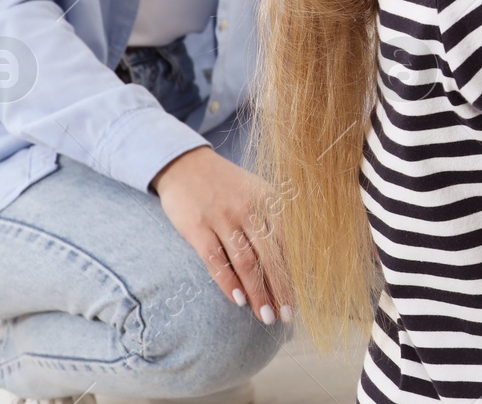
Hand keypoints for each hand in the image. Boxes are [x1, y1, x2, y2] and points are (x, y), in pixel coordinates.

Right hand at [151, 146, 292, 325]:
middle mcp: (249, 208)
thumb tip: (290, 259)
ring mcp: (223, 217)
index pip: (286, 244)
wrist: (184, 163)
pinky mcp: (197, 227)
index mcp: (268, 200)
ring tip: (265, 316)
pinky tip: (238, 301)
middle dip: (279, 290)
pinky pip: (215, 260)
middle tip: (285, 317)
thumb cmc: (225, 185)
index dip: (292, 274)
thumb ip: (272, 219)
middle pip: (269, 257)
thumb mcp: (256, 191)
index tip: (296, 301)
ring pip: (245, 263)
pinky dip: (228, 282)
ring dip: (257, 292)